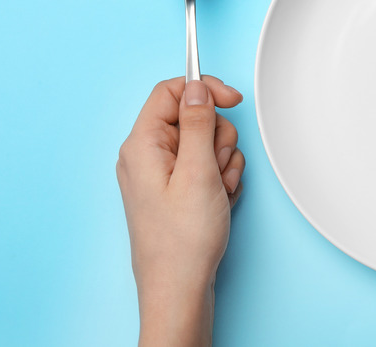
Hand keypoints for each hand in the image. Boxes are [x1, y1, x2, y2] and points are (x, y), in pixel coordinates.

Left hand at [117, 77, 245, 346]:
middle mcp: (148, 155)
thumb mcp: (197, 172)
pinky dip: (220, 181)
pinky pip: (208, 167)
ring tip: (216, 192)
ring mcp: (162, 173)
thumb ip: (198, 123)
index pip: (171, 92)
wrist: (180, 287)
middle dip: (217, 139)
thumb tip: (196, 87)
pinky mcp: (176, 189)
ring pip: (207, 142)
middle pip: (195, 117)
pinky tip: (217, 202)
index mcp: (143, 144)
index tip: (233, 99)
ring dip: (222, 163)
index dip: (204, 90)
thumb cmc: (182, 240)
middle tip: (214, 169)